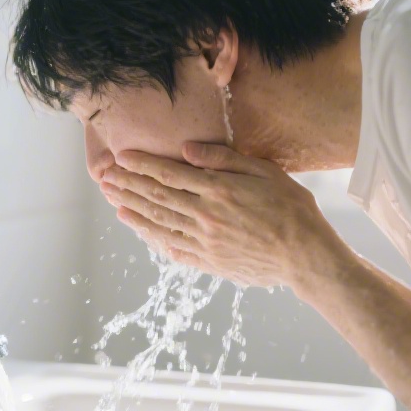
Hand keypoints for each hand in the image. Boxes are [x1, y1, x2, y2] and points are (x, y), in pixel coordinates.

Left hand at [100, 142, 350, 287]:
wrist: (305, 256)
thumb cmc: (291, 208)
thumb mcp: (265, 171)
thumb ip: (224, 159)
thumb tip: (188, 149)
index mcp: (219, 189)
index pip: (170, 173)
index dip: (142, 164)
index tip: (121, 156)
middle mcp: (206, 215)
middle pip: (157, 197)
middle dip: (128, 185)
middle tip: (105, 177)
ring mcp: (205, 241)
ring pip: (159, 222)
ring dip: (133, 210)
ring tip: (112, 200)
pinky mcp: (209, 261)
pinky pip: (173, 247)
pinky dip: (152, 237)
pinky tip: (139, 228)